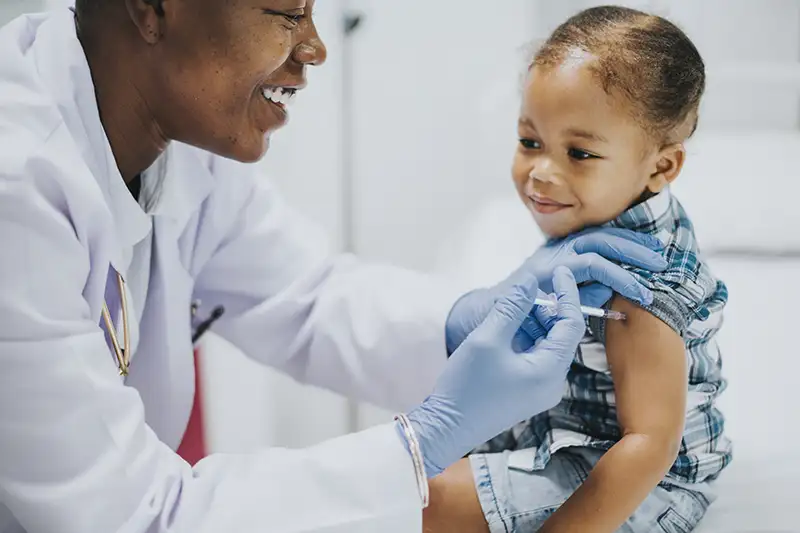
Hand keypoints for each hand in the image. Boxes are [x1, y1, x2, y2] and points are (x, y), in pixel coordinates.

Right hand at [404, 267, 584, 478]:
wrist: (446, 428)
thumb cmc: (466, 387)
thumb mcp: (487, 339)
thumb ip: (511, 307)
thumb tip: (531, 281)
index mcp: (550, 371)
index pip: (572, 324)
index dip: (567, 294)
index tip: (559, 272)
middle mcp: (553, 383)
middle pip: (561, 335)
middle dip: (547, 309)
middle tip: (526, 290)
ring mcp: (541, 390)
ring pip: (548, 345)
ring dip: (534, 323)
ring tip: (511, 308)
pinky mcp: (527, 392)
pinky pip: (536, 358)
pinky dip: (526, 339)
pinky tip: (507, 328)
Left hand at [445, 227, 666, 352]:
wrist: (484, 310)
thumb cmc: (505, 320)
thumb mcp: (533, 318)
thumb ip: (568, 306)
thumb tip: (605, 290)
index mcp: (544, 270)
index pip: (590, 264)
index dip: (619, 276)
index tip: (642, 293)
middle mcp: (551, 255)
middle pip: (598, 240)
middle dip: (631, 249)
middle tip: (660, 263)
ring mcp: (555, 253)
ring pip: (596, 237)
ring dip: (627, 242)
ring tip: (655, 251)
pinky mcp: (559, 258)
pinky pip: (590, 245)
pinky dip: (615, 246)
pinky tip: (636, 252)